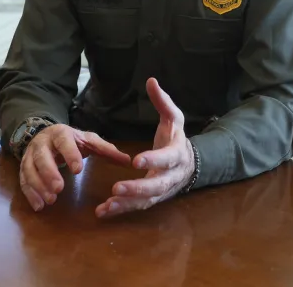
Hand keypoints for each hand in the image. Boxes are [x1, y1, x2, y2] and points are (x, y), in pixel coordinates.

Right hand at [20, 124, 130, 211]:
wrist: (45, 135)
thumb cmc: (71, 141)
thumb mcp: (88, 141)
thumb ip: (106, 150)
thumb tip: (128, 160)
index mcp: (60, 134)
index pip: (63, 141)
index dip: (69, 154)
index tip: (78, 170)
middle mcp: (43, 143)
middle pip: (42, 155)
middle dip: (49, 172)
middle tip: (59, 189)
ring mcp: (30, 155)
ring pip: (29, 168)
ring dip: (38, 185)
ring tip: (50, 200)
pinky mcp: (24, 167)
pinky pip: (23, 180)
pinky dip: (29, 194)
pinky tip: (39, 206)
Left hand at [96, 77, 194, 217]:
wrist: (189, 163)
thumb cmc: (176, 137)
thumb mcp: (174, 117)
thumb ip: (163, 101)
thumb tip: (151, 81)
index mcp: (176, 154)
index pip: (166, 159)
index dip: (153, 160)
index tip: (136, 160)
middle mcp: (171, 176)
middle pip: (156, 186)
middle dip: (137, 188)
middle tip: (116, 188)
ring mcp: (162, 190)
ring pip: (146, 200)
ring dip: (126, 204)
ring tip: (106, 205)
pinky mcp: (152, 198)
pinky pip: (137, 206)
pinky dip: (121, 209)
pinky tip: (103, 211)